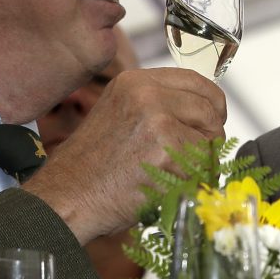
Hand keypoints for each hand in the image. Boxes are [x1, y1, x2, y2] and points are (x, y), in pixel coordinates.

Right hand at [25, 67, 226, 242]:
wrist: (67, 197)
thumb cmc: (94, 166)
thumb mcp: (121, 114)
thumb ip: (159, 105)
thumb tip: (206, 110)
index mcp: (136, 82)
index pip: (196, 81)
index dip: (211, 103)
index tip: (212, 120)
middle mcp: (147, 94)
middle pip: (209, 109)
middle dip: (209, 137)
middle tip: (192, 158)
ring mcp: (158, 122)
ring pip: (210, 140)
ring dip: (201, 162)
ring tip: (169, 174)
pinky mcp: (167, 152)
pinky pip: (203, 167)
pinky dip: (191, 181)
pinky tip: (164, 187)